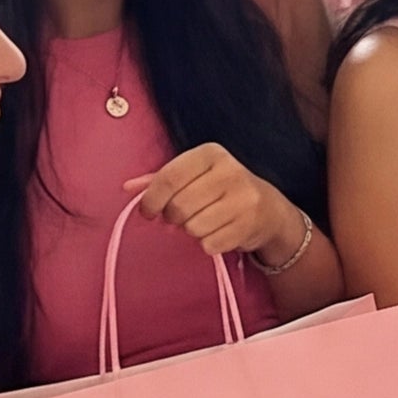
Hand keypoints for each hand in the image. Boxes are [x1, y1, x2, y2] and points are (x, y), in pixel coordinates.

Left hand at [142, 149, 314, 272]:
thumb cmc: (222, 190)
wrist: (269, 210)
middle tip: (179, 218)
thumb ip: (160, 180)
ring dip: (192, 231)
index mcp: (211, 153)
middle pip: (179, 206)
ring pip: (193, 227)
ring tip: (203, 222)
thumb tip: (128, 187)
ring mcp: (243, 198)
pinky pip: (210, 244)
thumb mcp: (194, 176)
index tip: (148, 212)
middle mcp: (229, 171)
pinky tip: (219, 232)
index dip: (151, 199)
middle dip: (172, 218)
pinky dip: (208, 244)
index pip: (169, 177)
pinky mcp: (249, 224)